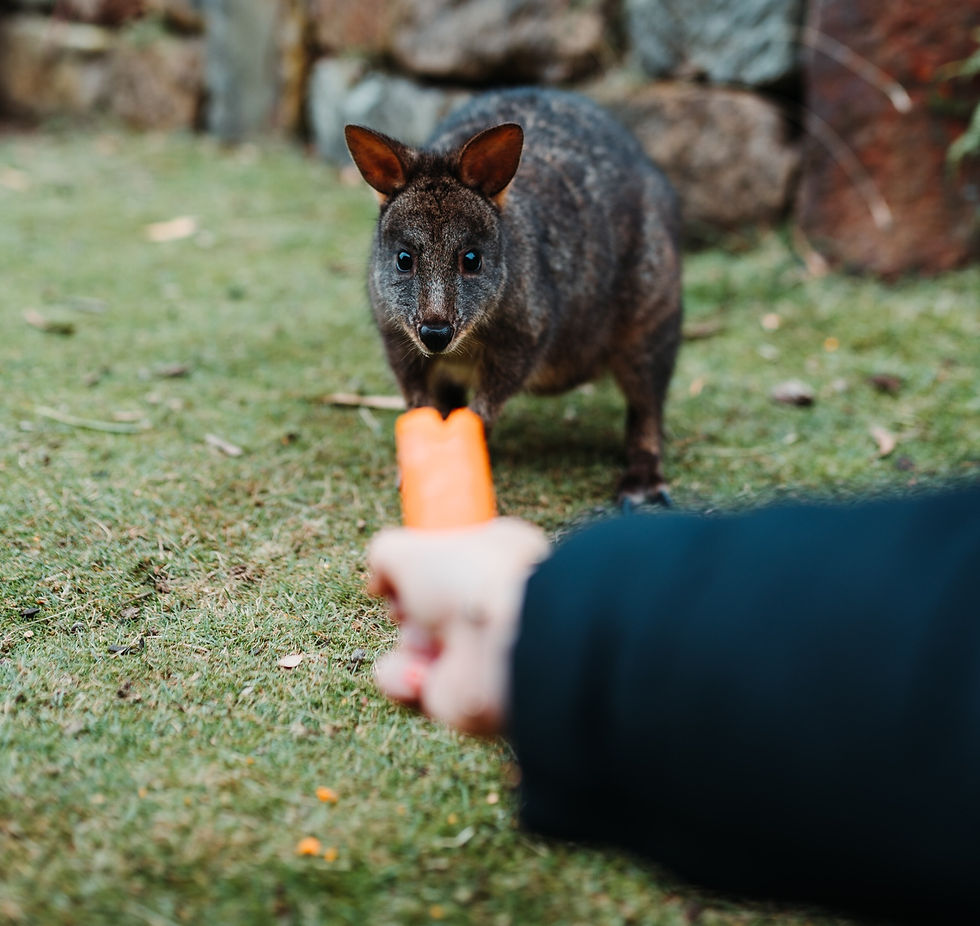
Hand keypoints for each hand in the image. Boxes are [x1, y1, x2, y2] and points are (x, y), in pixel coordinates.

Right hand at [367, 518, 549, 734]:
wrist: (505, 643)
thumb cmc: (470, 579)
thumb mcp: (410, 547)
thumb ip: (386, 554)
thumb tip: (379, 581)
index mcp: (497, 560)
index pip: (453, 562)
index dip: (422, 564)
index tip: (404, 565)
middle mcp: (489, 607)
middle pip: (426, 608)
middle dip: (406, 608)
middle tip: (409, 606)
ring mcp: (475, 652)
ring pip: (412, 649)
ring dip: (405, 647)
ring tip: (423, 643)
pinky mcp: (459, 696)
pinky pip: (409, 687)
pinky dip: (403, 679)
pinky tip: (420, 675)